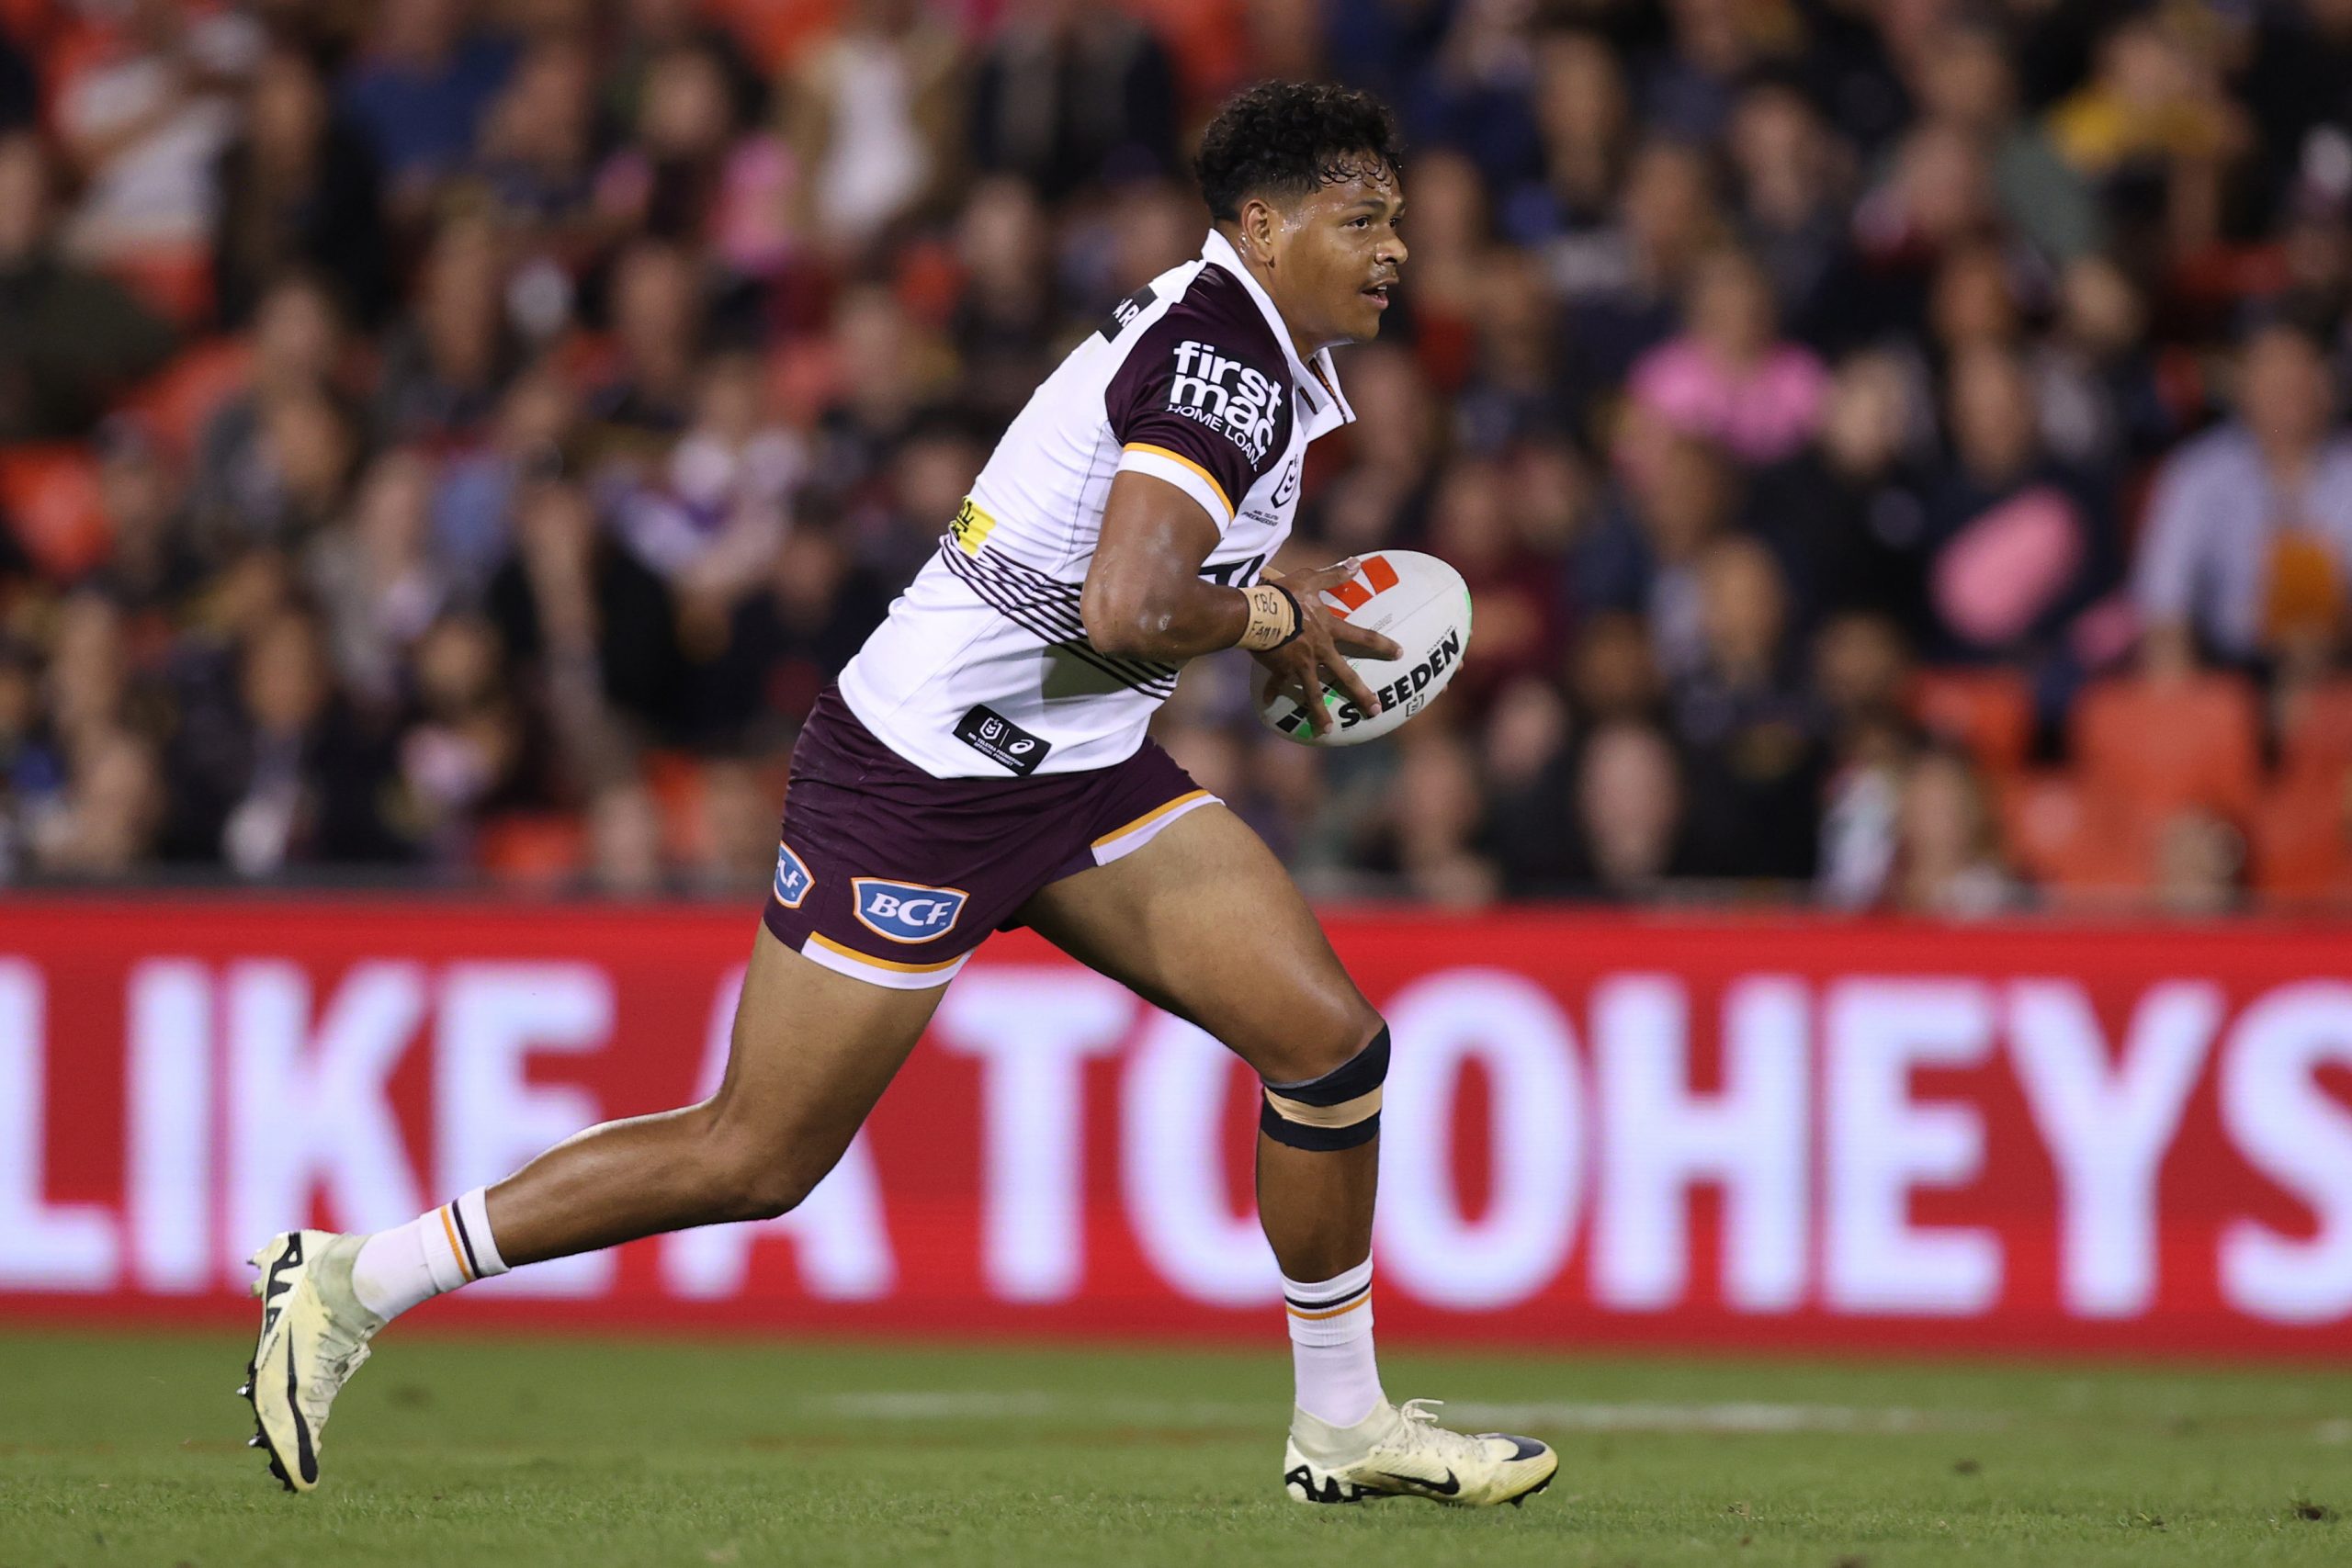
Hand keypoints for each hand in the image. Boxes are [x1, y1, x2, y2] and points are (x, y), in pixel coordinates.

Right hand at [1251, 559, 1402, 737]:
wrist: (1259, 613)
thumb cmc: (1285, 594)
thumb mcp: (1311, 580)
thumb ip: (1334, 575)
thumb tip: (1356, 563)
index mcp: (1329, 630)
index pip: (1362, 638)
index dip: (1382, 645)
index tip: (1399, 653)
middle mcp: (1320, 652)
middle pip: (1345, 677)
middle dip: (1361, 695)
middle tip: (1375, 710)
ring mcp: (1300, 665)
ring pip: (1313, 693)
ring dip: (1321, 714)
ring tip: (1328, 731)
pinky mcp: (1279, 670)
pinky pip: (1276, 685)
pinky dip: (1272, 695)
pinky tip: (1269, 706)